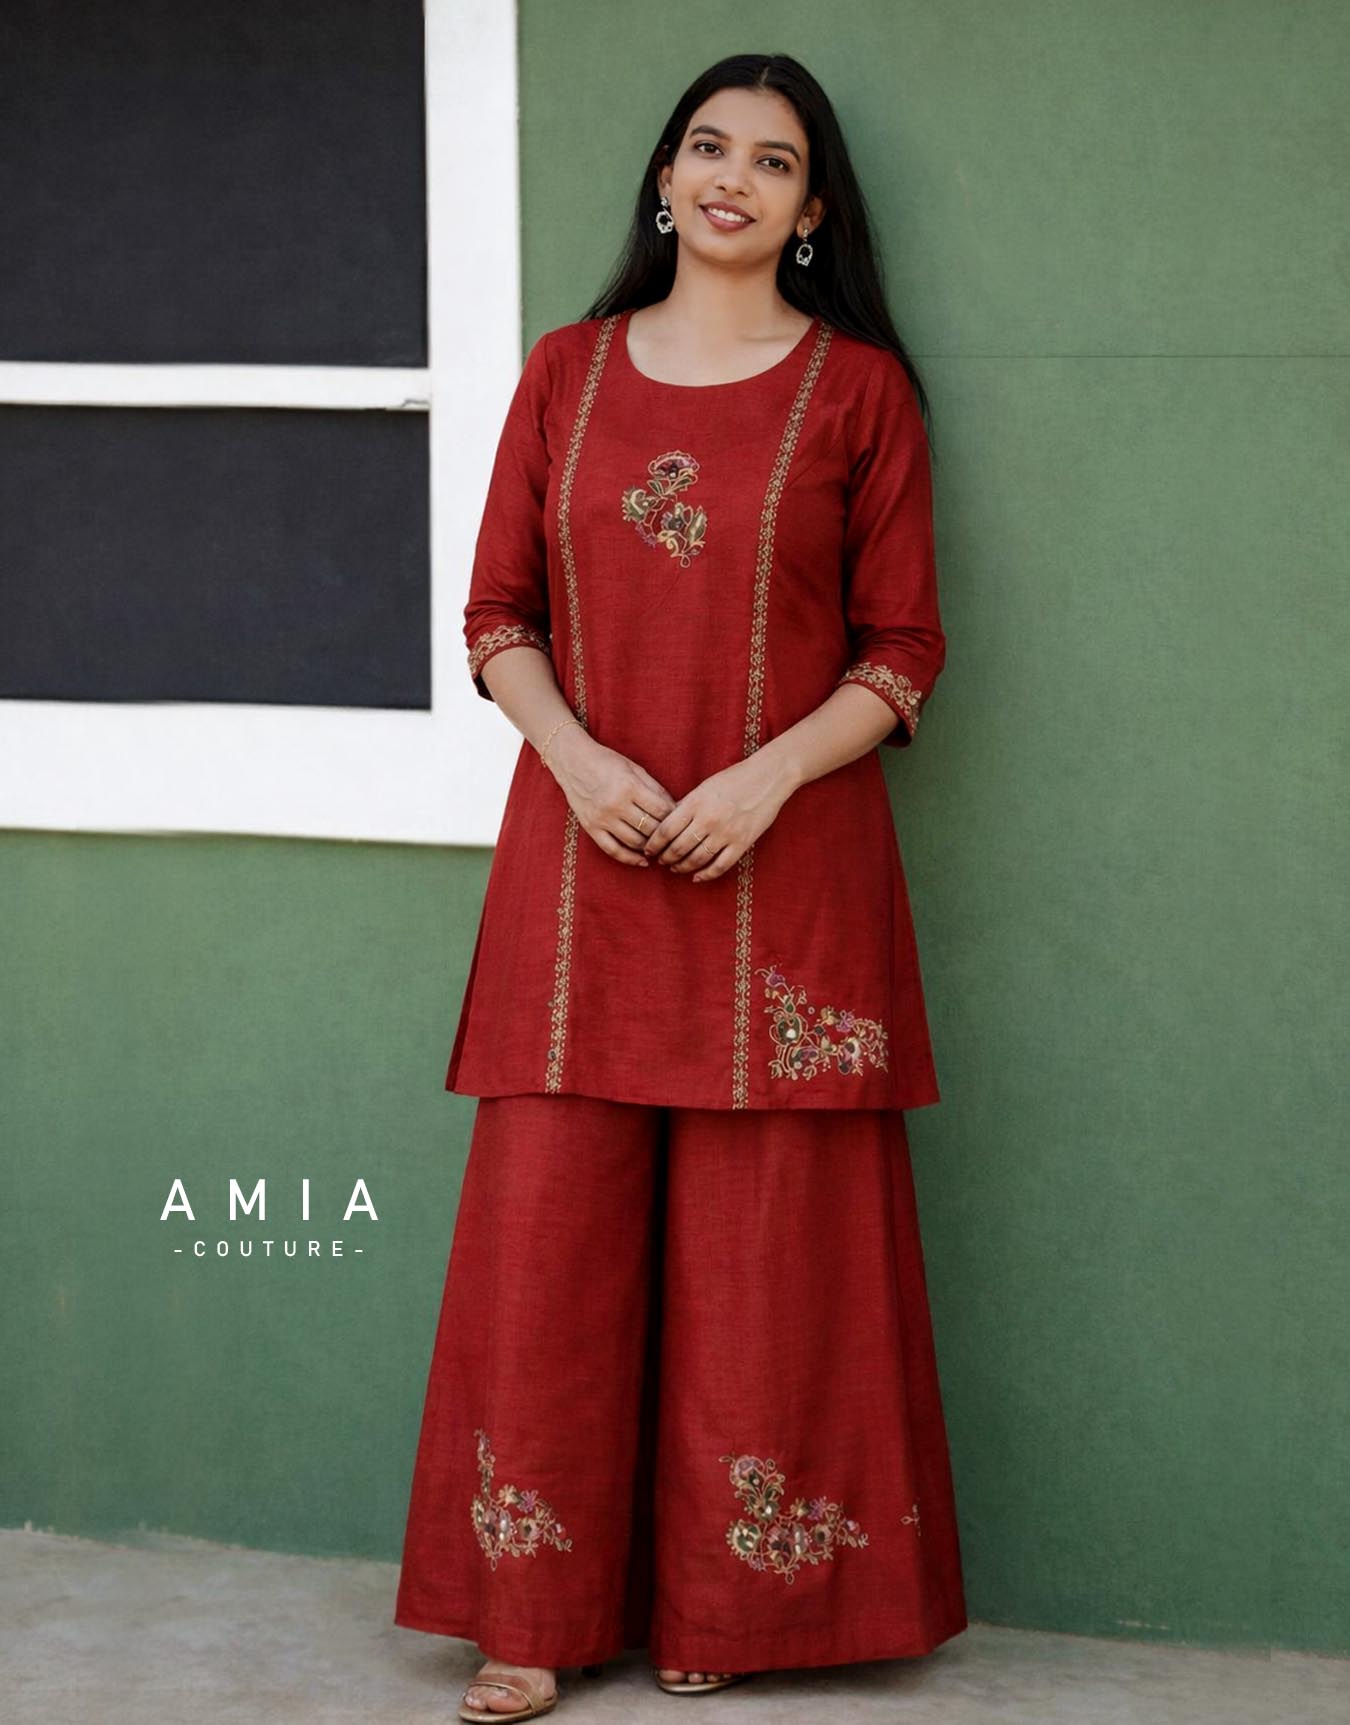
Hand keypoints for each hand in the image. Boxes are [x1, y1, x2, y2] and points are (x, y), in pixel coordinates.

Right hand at [544, 725, 676, 868]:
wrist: (573, 762)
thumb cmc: (607, 762)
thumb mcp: (635, 769)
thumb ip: (655, 789)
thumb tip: (676, 809)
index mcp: (629, 786)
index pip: (661, 810)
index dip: (675, 818)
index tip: (682, 821)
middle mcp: (615, 804)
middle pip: (650, 828)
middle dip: (665, 835)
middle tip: (674, 838)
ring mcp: (602, 818)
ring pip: (635, 842)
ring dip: (650, 847)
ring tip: (660, 847)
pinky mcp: (591, 828)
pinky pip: (613, 850)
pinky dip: (630, 859)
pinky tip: (642, 861)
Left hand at [641, 751, 796, 882]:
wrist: (768, 777)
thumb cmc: (734, 779)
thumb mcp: (704, 787)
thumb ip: (686, 805)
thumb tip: (666, 823)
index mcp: (696, 803)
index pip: (666, 830)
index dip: (654, 844)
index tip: (648, 850)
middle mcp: (708, 819)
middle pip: (678, 847)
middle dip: (665, 857)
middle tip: (660, 861)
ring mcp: (726, 833)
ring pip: (696, 859)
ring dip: (682, 867)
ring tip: (675, 868)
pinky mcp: (742, 843)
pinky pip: (720, 866)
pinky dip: (706, 875)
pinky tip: (697, 877)